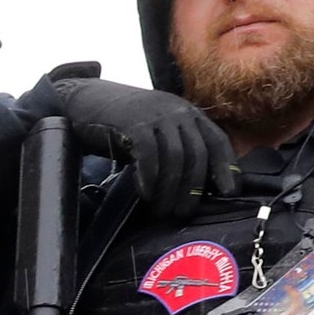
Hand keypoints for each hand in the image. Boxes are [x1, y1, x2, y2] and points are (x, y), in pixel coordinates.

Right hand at [47, 69, 236, 216]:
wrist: (84, 101)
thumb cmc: (120, 124)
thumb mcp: (155, 132)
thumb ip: (174, 148)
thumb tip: (190, 188)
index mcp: (188, 113)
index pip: (217, 141)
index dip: (227, 168)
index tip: (229, 194)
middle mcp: (177, 111)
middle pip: (196, 154)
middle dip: (193, 188)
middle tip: (182, 213)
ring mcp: (155, 115)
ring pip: (175, 157)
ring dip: (170, 189)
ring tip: (161, 210)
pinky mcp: (132, 122)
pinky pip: (149, 154)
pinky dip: (149, 177)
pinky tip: (145, 194)